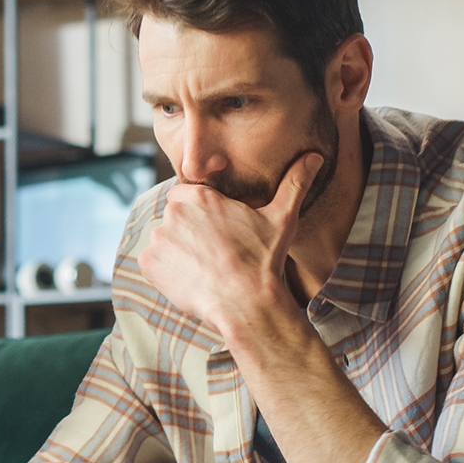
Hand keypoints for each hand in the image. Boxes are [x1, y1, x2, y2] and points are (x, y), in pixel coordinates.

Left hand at [136, 153, 321, 335]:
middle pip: (174, 217)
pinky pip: (151, 262)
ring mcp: (159, 238)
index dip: (198, 212)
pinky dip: (165, 271)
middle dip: (188, 232)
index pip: (185, 195)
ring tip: (203, 267)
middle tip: (212, 252)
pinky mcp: (148, 263)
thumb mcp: (283, 218)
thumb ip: (294, 184)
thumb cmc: (264, 260)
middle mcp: (174, 213)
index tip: (214, 229)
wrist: (247, 304)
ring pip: (163, 240)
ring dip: (176, 251)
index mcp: (199, 196)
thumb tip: (315, 157)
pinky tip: (190, 278)